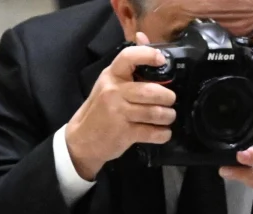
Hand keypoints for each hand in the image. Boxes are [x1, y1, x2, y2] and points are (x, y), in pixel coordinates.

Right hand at [64, 33, 174, 180]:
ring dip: (168, 116)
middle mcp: (114, 91)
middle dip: (167, 97)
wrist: (83, 138)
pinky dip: (163, 134)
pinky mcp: (124, 133)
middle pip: (150, 91)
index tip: (161, 60)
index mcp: (112, 75)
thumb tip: (142, 36)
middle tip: (169, 101)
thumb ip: (129, 64)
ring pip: (155, 112)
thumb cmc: (102, 109)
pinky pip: (153, 132)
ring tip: (167, 116)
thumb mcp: (111, 83)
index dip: (148, 56)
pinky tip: (161, 131)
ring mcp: (118, 112)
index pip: (128, 57)